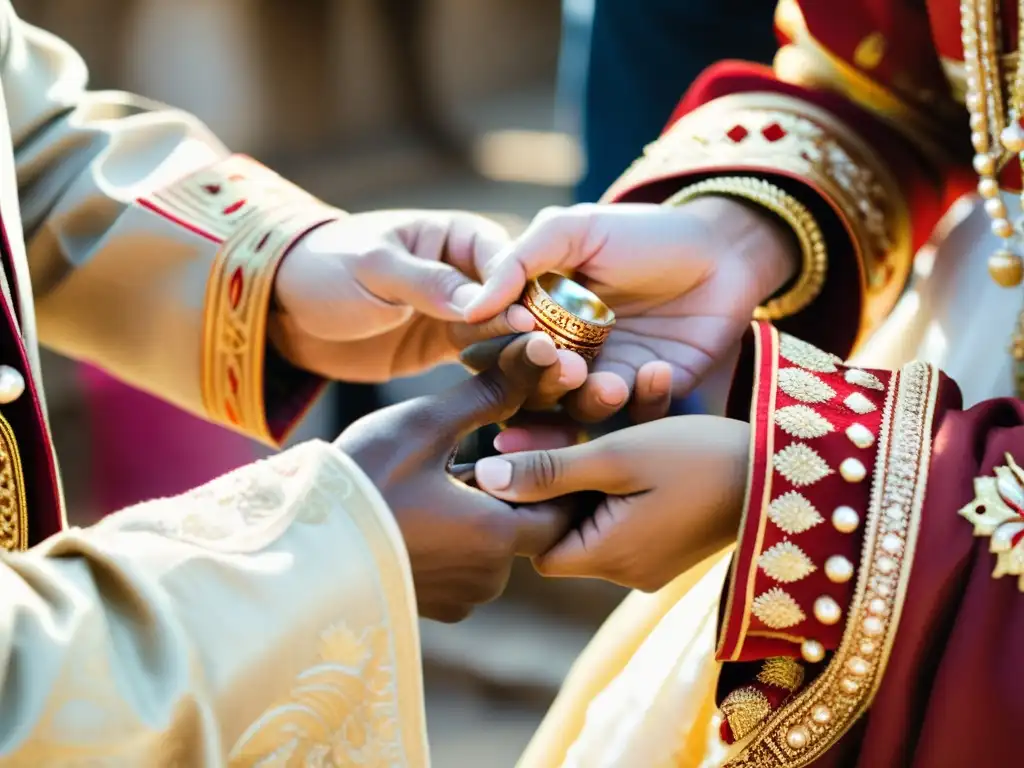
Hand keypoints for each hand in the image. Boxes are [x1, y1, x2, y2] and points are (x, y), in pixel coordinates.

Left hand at [270, 210, 582, 389]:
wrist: (285, 308)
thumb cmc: (325, 267)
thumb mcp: (374, 268)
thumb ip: (427, 283)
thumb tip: (484, 302)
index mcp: (457, 236)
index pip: (503, 260)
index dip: (517, 290)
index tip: (528, 321)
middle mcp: (469, 273)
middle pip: (513, 300)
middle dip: (532, 329)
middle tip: (553, 360)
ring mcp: (460, 313)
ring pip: (503, 335)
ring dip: (522, 357)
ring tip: (545, 384)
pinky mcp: (447, 348)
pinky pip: (482, 362)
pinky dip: (499, 376)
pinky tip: (518, 398)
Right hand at [335, 332, 572, 621]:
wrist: (291, 550)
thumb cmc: (359, 483)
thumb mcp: (426, 426)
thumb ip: (491, 392)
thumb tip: (544, 349)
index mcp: (497, 537)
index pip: (564, 506)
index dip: (555, 469)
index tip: (529, 436)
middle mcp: (488, 579)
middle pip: (530, 525)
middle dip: (517, 485)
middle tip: (490, 445)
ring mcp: (458, 597)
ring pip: (496, 545)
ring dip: (486, 509)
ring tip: (454, 469)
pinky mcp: (431, 605)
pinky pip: (465, 564)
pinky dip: (460, 534)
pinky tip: (429, 502)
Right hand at [463, 199, 796, 427]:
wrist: (724, 248)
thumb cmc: (644, 232)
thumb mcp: (575, 229)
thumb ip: (520, 260)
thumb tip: (472, 308)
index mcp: (538, 318)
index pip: (498, 349)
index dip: (501, 350)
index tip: (520, 334)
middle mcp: (565, 353)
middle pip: (532, 390)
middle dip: (543, 383)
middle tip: (567, 365)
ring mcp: (608, 377)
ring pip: (580, 410)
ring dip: (590, 401)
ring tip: (610, 382)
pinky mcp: (652, 393)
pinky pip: (637, 414)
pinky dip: (644, 398)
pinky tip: (658, 369)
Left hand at [473, 416, 748, 591]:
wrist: (790, 473)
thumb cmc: (700, 461)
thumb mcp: (618, 458)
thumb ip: (550, 470)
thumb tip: (483, 477)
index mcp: (607, 557)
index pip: (536, 544)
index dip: (528, 501)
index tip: (532, 449)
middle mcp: (627, 570)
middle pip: (570, 523)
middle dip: (570, 469)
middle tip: (577, 417)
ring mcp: (654, 559)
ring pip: (604, 507)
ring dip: (607, 457)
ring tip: (629, 397)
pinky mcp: (675, 541)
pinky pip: (636, 506)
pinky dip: (636, 468)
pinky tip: (652, 413)